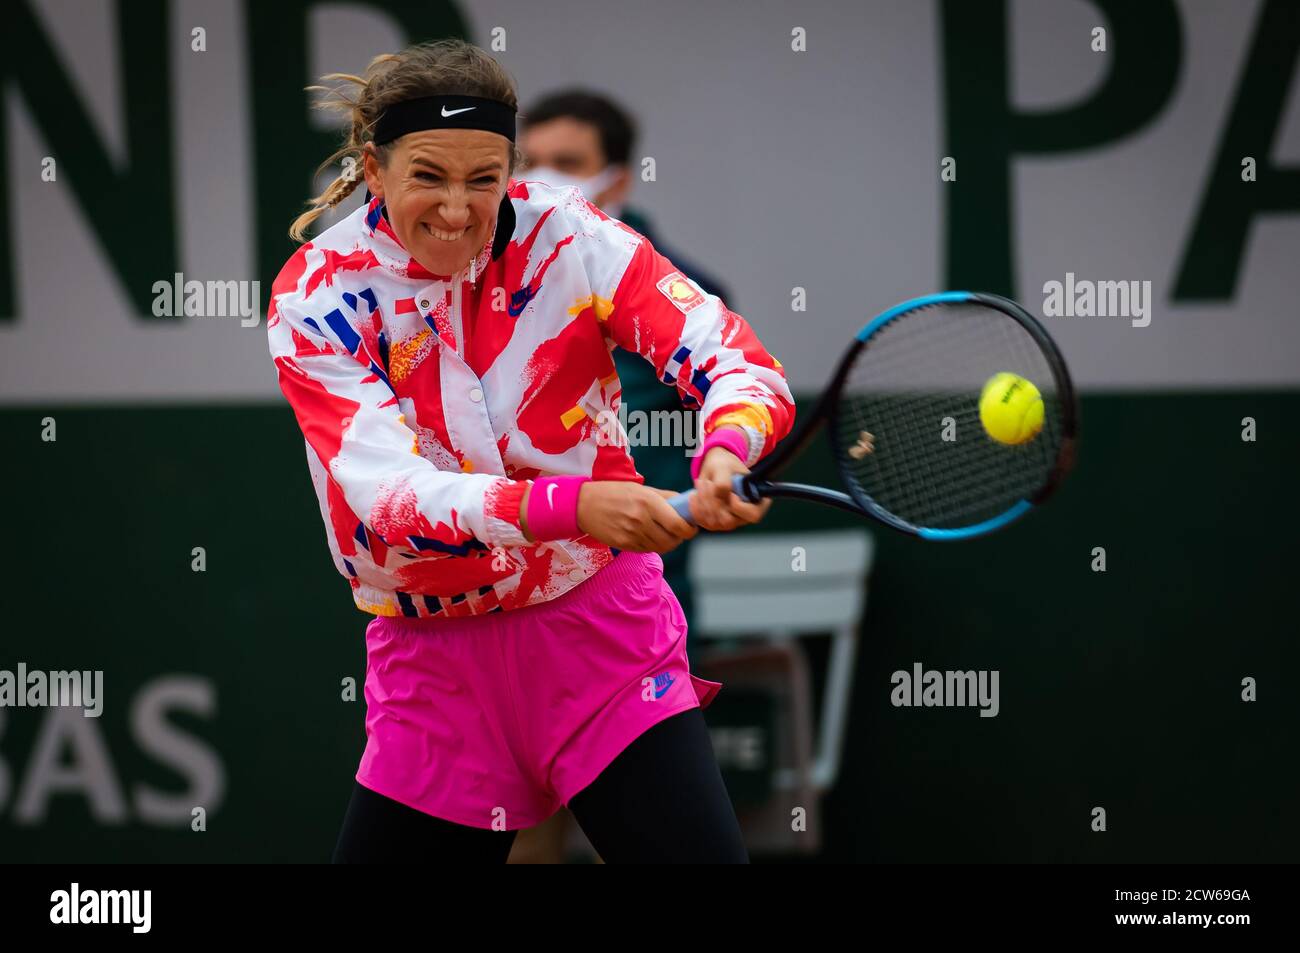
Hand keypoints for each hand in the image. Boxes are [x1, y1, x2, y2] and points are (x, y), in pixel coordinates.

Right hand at [576, 481, 698, 552]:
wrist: (583, 504)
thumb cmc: (614, 492)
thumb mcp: (640, 488)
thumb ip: (665, 497)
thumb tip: (687, 504)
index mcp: (648, 502)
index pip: (678, 525)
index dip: (689, 530)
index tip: (691, 527)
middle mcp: (641, 520)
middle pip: (672, 540)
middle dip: (680, 537)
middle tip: (679, 531)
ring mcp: (631, 535)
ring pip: (660, 547)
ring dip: (667, 542)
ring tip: (663, 532)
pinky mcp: (624, 545)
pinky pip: (646, 550)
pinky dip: (652, 545)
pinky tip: (648, 535)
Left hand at [688, 441, 770, 531]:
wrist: (716, 467)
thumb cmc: (724, 465)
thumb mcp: (724, 468)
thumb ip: (723, 483)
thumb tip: (720, 500)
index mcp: (758, 501)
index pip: (752, 515)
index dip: (738, 506)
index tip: (730, 492)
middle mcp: (746, 515)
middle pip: (728, 521)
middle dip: (713, 503)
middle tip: (708, 482)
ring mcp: (731, 521)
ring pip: (714, 523)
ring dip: (703, 504)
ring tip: (701, 484)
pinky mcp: (717, 522)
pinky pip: (704, 523)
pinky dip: (696, 509)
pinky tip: (694, 495)